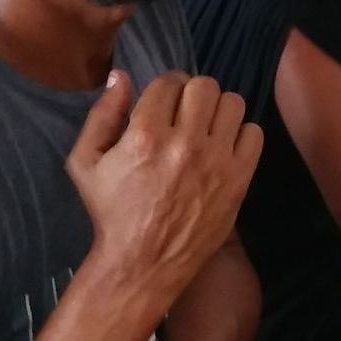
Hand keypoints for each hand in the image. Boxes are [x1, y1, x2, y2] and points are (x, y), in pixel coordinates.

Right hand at [66, 72, 262, 302]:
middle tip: (185, 114)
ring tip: (206, 129)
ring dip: (218, 111)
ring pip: (233, 103)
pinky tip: (223, 149)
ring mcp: (216, 161)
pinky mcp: (239, 179)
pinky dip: (240, 136)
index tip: (164, 104)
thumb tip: (122, 76)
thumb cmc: (111, 212)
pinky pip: (254, 133)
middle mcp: (184, 144)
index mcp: (145, 136)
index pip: (169, 81)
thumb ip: (102, 115)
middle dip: (192, 95)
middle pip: (205, 86)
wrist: (142, 264)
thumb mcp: (86, 163)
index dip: (166, 88)